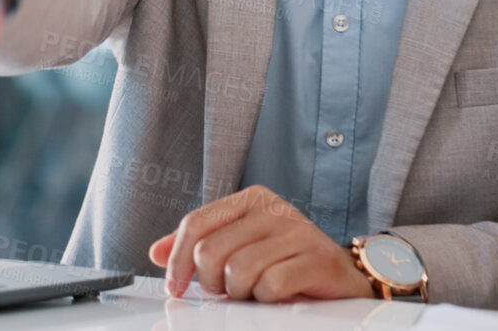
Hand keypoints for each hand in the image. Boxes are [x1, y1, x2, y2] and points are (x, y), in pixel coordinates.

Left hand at [147, 187, 371, 302]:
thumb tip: (155, 251)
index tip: (176, 288)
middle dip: (212, 283)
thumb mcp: (239, 247)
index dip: (178, 261)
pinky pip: (270, 285)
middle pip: (211, 251)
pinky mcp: (317, 258)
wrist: (342, 279)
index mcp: (252, 200)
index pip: (196, 224)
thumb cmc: (287, 263)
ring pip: (238, 271)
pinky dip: (268, 299)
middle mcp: (275, 209)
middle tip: (229, 291)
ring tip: (256, 291)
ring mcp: (299, 231)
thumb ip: (199, 246)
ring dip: (242, 293)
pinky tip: (278, 294)